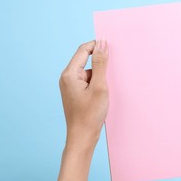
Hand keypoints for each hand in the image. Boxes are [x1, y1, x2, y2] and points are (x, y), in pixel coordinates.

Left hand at [47, 40, 108, 180]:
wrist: (82, 138)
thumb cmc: (90, 115)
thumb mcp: (99, 86)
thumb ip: (100, 63)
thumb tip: (102, 43)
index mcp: (69, 74)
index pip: (83, 50)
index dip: (98, 46)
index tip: (113, 47)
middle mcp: (66, 78)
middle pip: (85, 60)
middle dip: (100, 64)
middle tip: (111, 74)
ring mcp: (70, 86)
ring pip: (88, 72)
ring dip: (99, 76)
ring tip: (105, 91)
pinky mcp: (74, 94)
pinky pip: (87, 82)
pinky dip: (96, 84)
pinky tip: (102, 95)